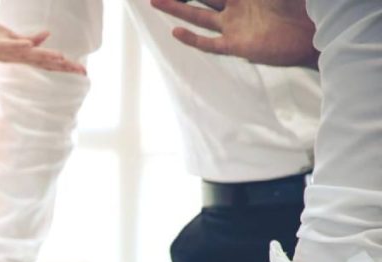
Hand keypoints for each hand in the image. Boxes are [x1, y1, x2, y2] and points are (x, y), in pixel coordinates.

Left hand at [0, 18, 85, 74]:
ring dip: (44, 56)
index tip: (84, 72)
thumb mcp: (9, 37)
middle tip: (81, 71)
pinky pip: (6, 45)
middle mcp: (13, 56)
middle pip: (42, 63)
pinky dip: (17, 45)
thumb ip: (28, 39)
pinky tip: (28, 45)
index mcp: (19, 54)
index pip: (47, 62)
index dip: (65, 66)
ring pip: (27, 55)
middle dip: (62, 66)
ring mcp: (2, 51)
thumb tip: (47, 36)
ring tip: (61, 58)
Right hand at [150, 0, 318, 67]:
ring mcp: (234, 26)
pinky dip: (192, 38)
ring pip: (198, 14)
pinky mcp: (236, 45)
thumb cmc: (303, 4)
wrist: (316, 33)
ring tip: (156, 1)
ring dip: (178, 8)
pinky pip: (208, 42)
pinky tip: (176, 32)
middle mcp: (236, 7)